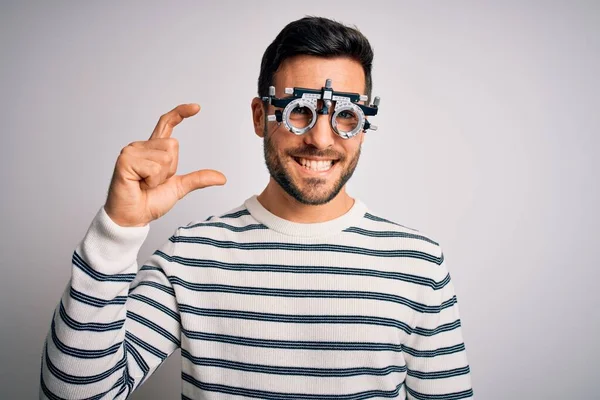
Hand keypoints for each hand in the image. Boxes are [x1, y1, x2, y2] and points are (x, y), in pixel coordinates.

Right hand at [104, 103, 225, 226]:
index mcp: (153, 149)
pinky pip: (153, 166)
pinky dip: (151, 180)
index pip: (167, 124)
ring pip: (165, 156)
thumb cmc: (150, 202)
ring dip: (160, 177)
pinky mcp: (125, 159)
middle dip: (170, 168)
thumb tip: (222, 178)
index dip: (181, 113)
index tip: (197, 108)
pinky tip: (139, 184)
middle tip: (153, 181)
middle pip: (173, 145)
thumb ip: (198, 179)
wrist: (134, 217)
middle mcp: (142, 146)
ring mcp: (131, 151)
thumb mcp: (180, 187)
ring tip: (145, 183)